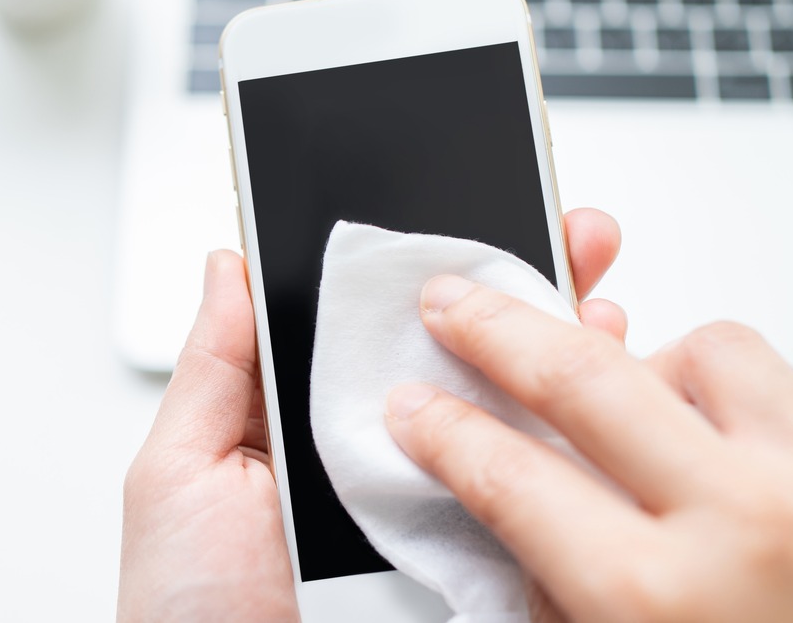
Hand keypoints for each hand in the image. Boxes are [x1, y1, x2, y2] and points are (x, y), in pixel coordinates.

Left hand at [118, 209, 624, 621]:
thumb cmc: (189, 611)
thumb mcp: (180, 474)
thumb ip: (216, 368)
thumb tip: (230, 261)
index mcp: (322, 423)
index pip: (389, 327)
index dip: (440, 269)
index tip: (485, 210)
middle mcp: (394, 462)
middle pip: (472, 363)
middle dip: (531, 293)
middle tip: (572, 234)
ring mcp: (445, 517)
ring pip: (522, 428)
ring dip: (574, 365)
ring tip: (603, 306)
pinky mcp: (484, 574)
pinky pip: (543, 511)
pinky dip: (585, 464)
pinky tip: (612, 412)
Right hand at [385, 280, 792, 622]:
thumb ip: (569, 603)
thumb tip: (519, 522)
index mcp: (660, 604)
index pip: (510, 479)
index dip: (444, 433)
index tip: (417, 406)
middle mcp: (747, 525)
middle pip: (581, 375)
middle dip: (496, 328)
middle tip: (457, 305)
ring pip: (708, 348)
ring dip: (658, 369)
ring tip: (650, 413)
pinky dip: (764, 409)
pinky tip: (753, 454)